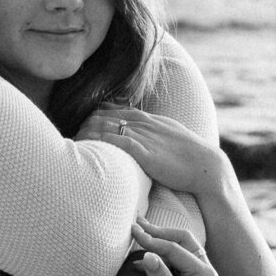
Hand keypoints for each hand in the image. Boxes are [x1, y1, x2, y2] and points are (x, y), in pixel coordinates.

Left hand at [78, 105, 230, 198]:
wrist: (205, 166)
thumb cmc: (186, 154)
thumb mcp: (165, 134)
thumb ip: (148, 131)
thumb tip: (133, 133)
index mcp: (145, 118)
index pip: (108, 110)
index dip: (90, 118)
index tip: (79, 128)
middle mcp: (141, 123)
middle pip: (101, 117)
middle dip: (83, 126)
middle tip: (70, 138)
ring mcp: (142, 136)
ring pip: (105, 128)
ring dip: (86, 135)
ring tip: (72, 144)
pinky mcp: (145, 152)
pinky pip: (117, 143)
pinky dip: (100, 144)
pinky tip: (89, 150)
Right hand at [130, 219, 217, 275]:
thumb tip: (147, 255)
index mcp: (204, 274)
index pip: (175, 249)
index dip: (153, 240)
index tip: (132, 232)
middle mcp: (206, 271)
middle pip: (182, 240)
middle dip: (159, 232)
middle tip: (136, 223)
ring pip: (181, 247)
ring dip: (161, 240)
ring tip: (139, 232)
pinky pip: (178, 259)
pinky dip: (162, 253)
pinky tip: (144, 256)